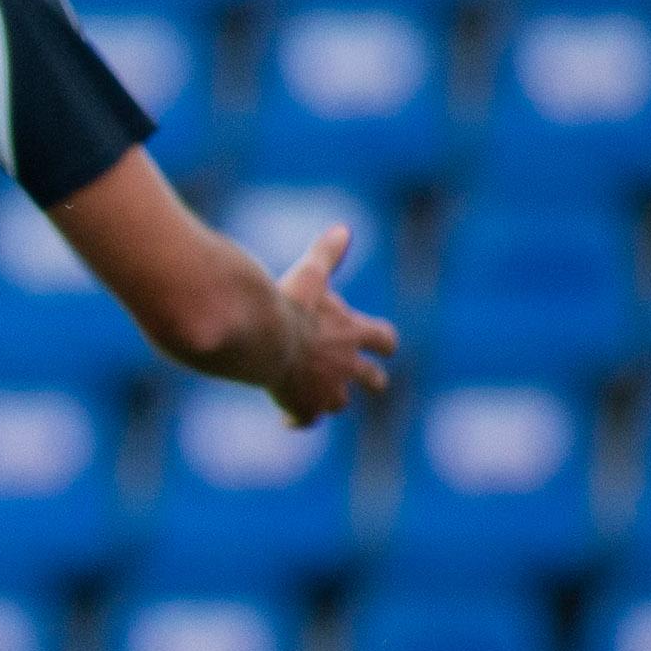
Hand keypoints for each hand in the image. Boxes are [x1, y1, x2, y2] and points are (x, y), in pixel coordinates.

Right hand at [262, 222, 398, 426]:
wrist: (264, 337)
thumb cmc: (289, 303)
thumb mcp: (310, 275)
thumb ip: (327, 255)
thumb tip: (342, 230)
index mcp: (355, 332)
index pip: (385, 340)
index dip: (384, 344)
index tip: (382, 347)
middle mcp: (348, 364)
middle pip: (374, 380)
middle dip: (370, 380)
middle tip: (364, 381)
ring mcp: (327, 388)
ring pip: (340, 403)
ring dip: (331, 400)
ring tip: (316, 399)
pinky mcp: (304, 405)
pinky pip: (306, 420)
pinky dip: (298, 418)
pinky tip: (286, 415)